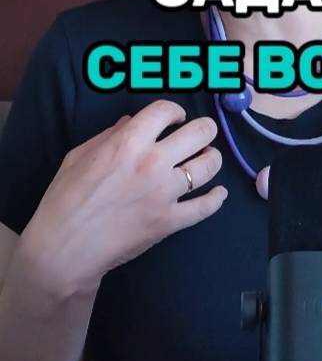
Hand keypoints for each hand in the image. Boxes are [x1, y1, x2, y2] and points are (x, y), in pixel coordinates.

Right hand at [20, 101, 226, 296]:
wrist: (63, 249)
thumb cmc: (64, 199)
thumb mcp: (79, 156)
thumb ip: (109, 134)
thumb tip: (131, 121)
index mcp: (128, 142)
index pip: (166, 111)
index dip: (174, 110)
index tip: (175, 118)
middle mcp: (153, 163)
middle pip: (200, 132)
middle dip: (203, 128)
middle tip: (200, 134)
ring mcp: (165, 194)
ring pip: (209, 166)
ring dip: (211, 158)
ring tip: (206, 159)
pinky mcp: (169, 222)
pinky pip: (205, 208)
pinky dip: (216, 199)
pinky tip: (219, 192)